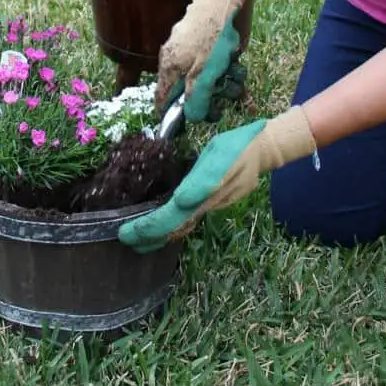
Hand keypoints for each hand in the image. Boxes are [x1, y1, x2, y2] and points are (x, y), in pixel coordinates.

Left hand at [119, 106, 315, 252]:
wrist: (262, 151)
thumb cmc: (237, 145)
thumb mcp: (220, 153)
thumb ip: (203, 178)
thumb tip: (182, 201)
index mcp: (209, 190)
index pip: (176, 214)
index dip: (153, 225)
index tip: (132, 231)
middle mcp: (209, 202)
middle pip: (177, 225)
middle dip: (149, 234)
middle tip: (124, 238)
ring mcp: (213, 205)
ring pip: (183, 226)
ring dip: (158, 235)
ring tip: (134, 241)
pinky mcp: (213, 204)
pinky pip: (189, 221)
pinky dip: (171, 228)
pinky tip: (157, 231)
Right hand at [160, 17, 240, 123]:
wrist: (220, 3)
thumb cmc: (209, 38)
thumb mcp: (203, 73)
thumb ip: (196, 97)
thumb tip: (191, 118)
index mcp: (170, 67)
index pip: (162, 98)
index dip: (172, 113)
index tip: (186, 125)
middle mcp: (178, 61)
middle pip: (190, 91)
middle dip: (210, 96)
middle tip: (225, 97)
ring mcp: (192, 53)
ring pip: (207, 78)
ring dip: (224, 82)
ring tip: (234, 74)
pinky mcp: (207, 46)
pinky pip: (215, 65)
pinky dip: (227, 68)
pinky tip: (235, 64)